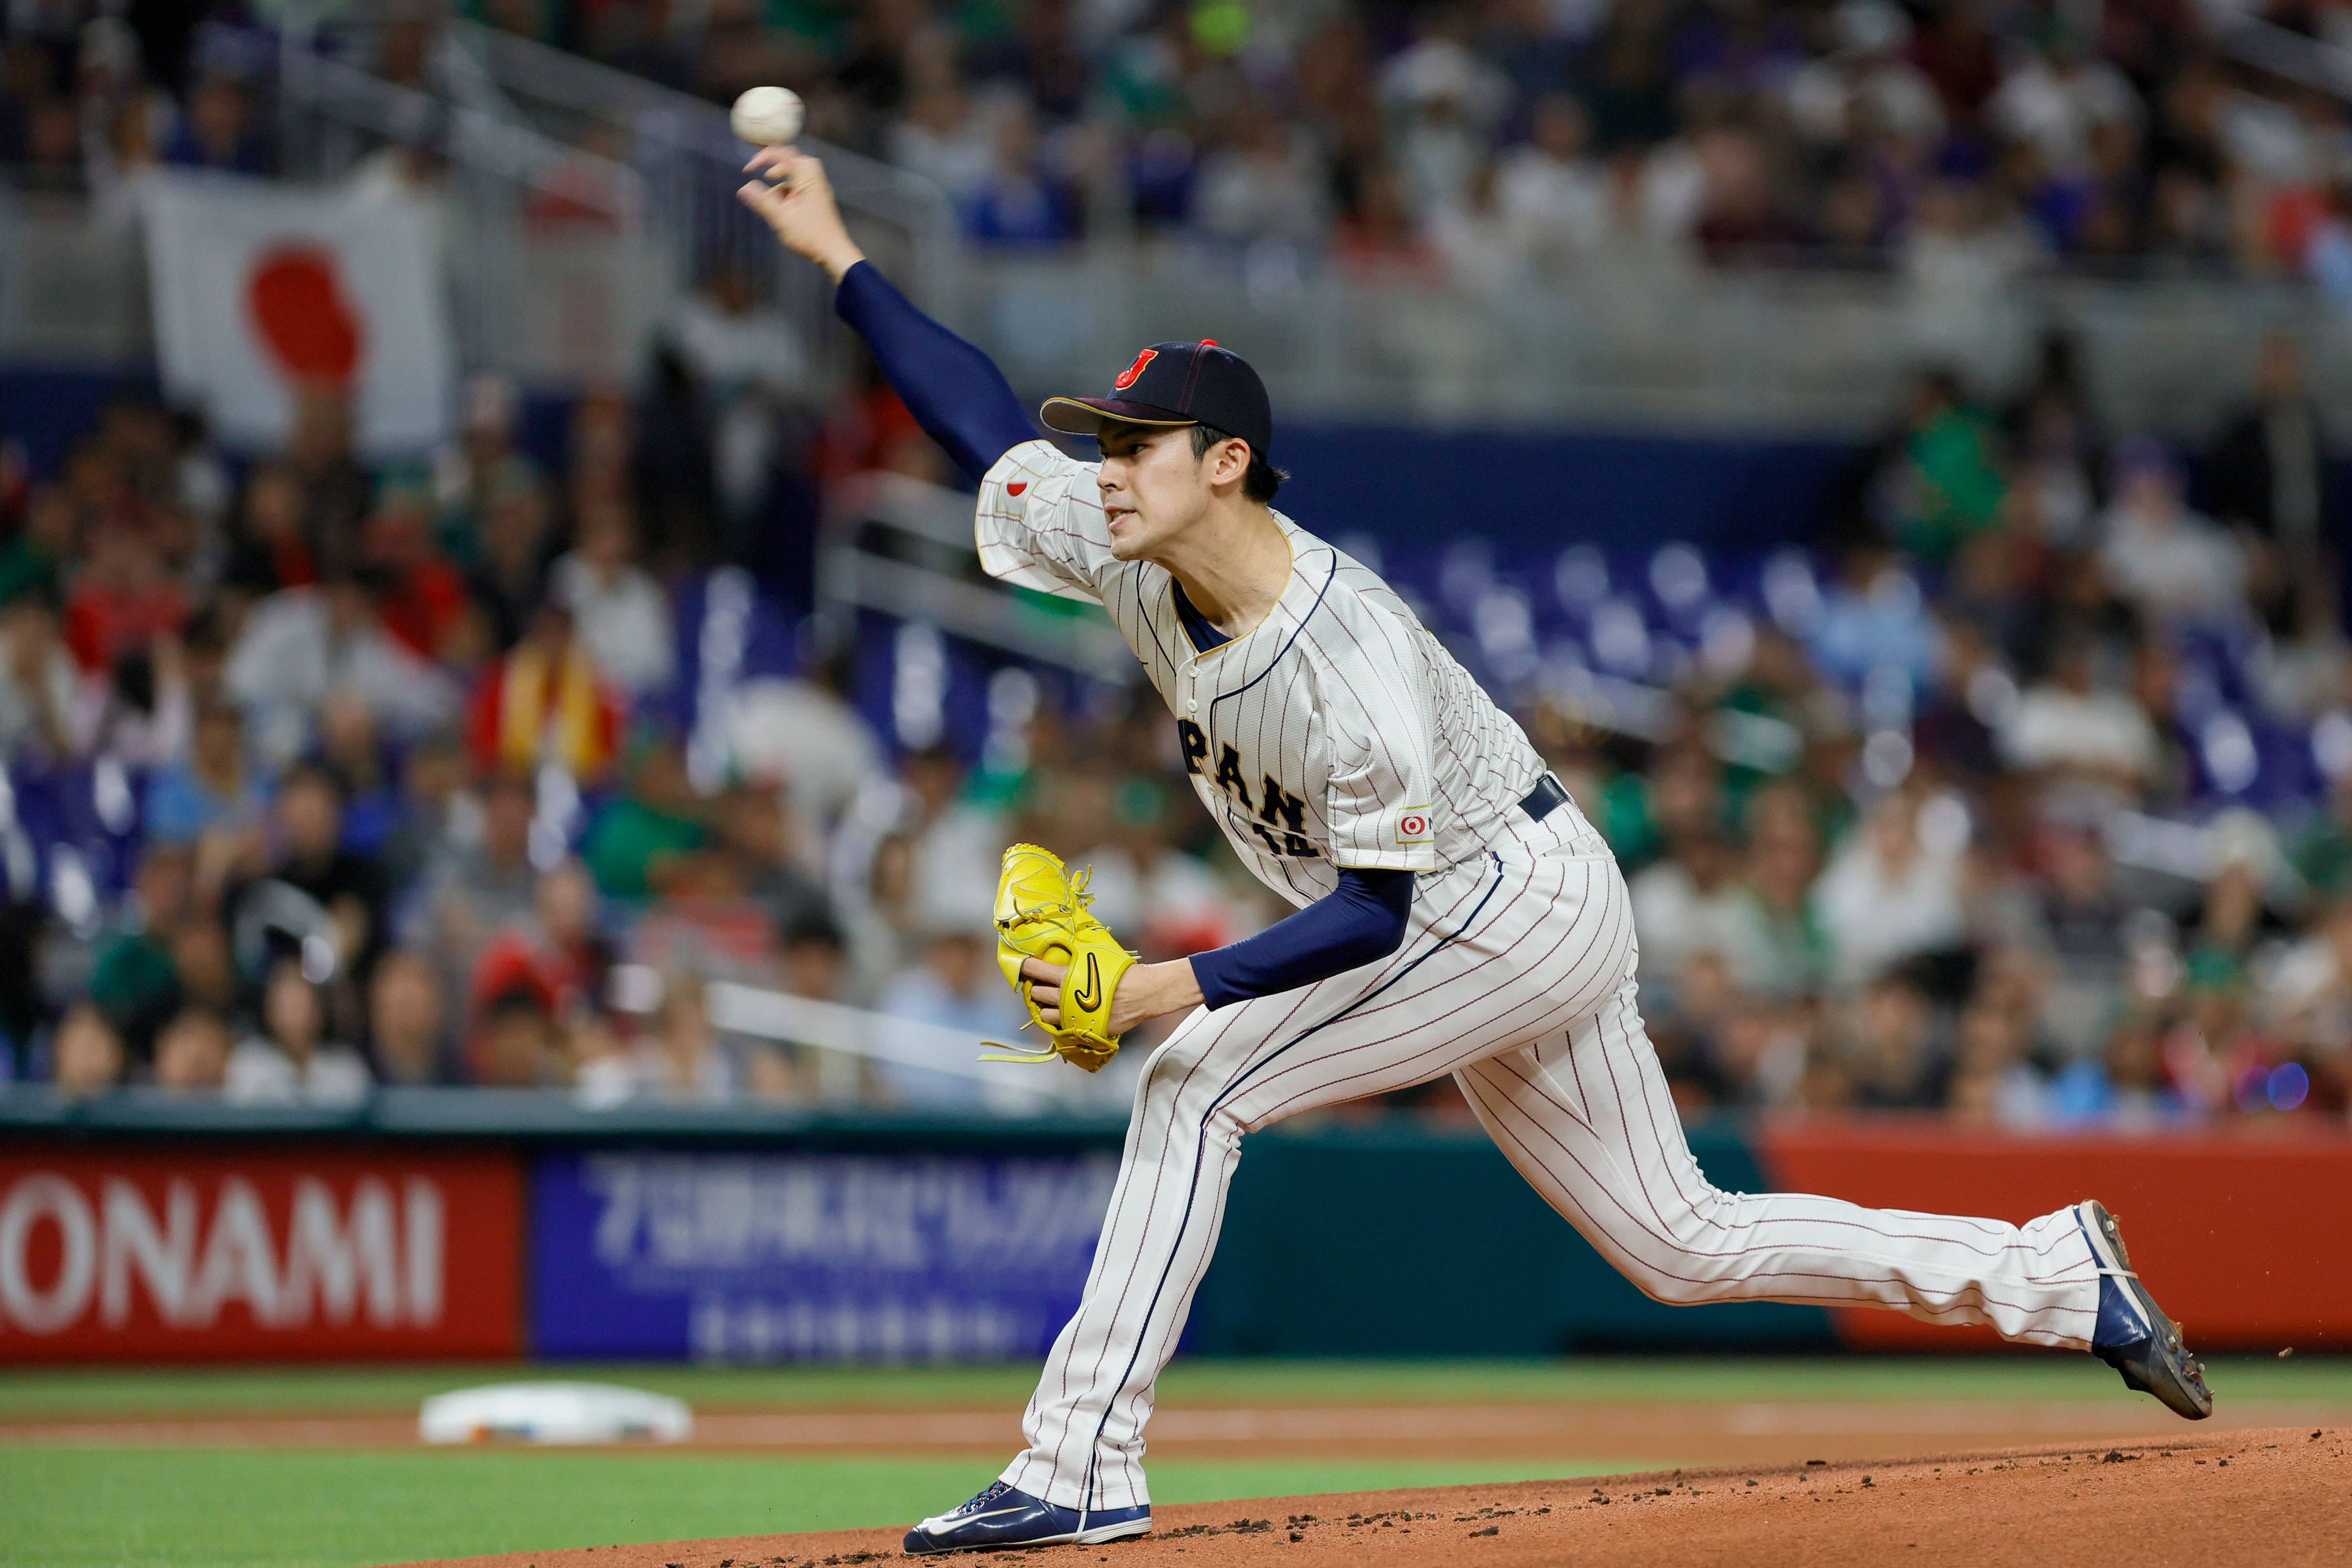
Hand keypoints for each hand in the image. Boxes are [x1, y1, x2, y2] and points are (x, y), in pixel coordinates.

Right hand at [737, 146, 865, 281]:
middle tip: (767, 177)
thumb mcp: (781, 218)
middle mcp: (815, 181)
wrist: (834, 253)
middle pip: (795, 160)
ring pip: (798, 176)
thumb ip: (762, 201)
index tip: (750, 169)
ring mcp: (818, 191)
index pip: (785, 154)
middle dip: (777, 166)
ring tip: (773, 199)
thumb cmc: (810, 236)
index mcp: (807, 179)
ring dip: (783, 183)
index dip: (764, 156)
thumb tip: (744, 188)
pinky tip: (783, 210)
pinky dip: (790, 193)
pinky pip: (802, 188)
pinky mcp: (818, 201)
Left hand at [1020, 955, 1202, 1036]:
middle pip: (1036, 995)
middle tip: (1041, 985)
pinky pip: (1062, 1029)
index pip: (1035, 970)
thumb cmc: (1122, 970)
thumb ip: (1078, 955)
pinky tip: (1066, 1015)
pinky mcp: (1082, 1029)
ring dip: (1045, 1009)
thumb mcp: (1098, 955)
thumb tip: (1066, 945)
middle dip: (1036, 989)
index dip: (1027, 967)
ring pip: (1045, 1016)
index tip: (1024, 966)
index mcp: (1067, 976)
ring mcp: (1073, 1016)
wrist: (1144, 993)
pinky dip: (1061, 1022)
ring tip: (1052, 1003)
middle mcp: (1065, 997)